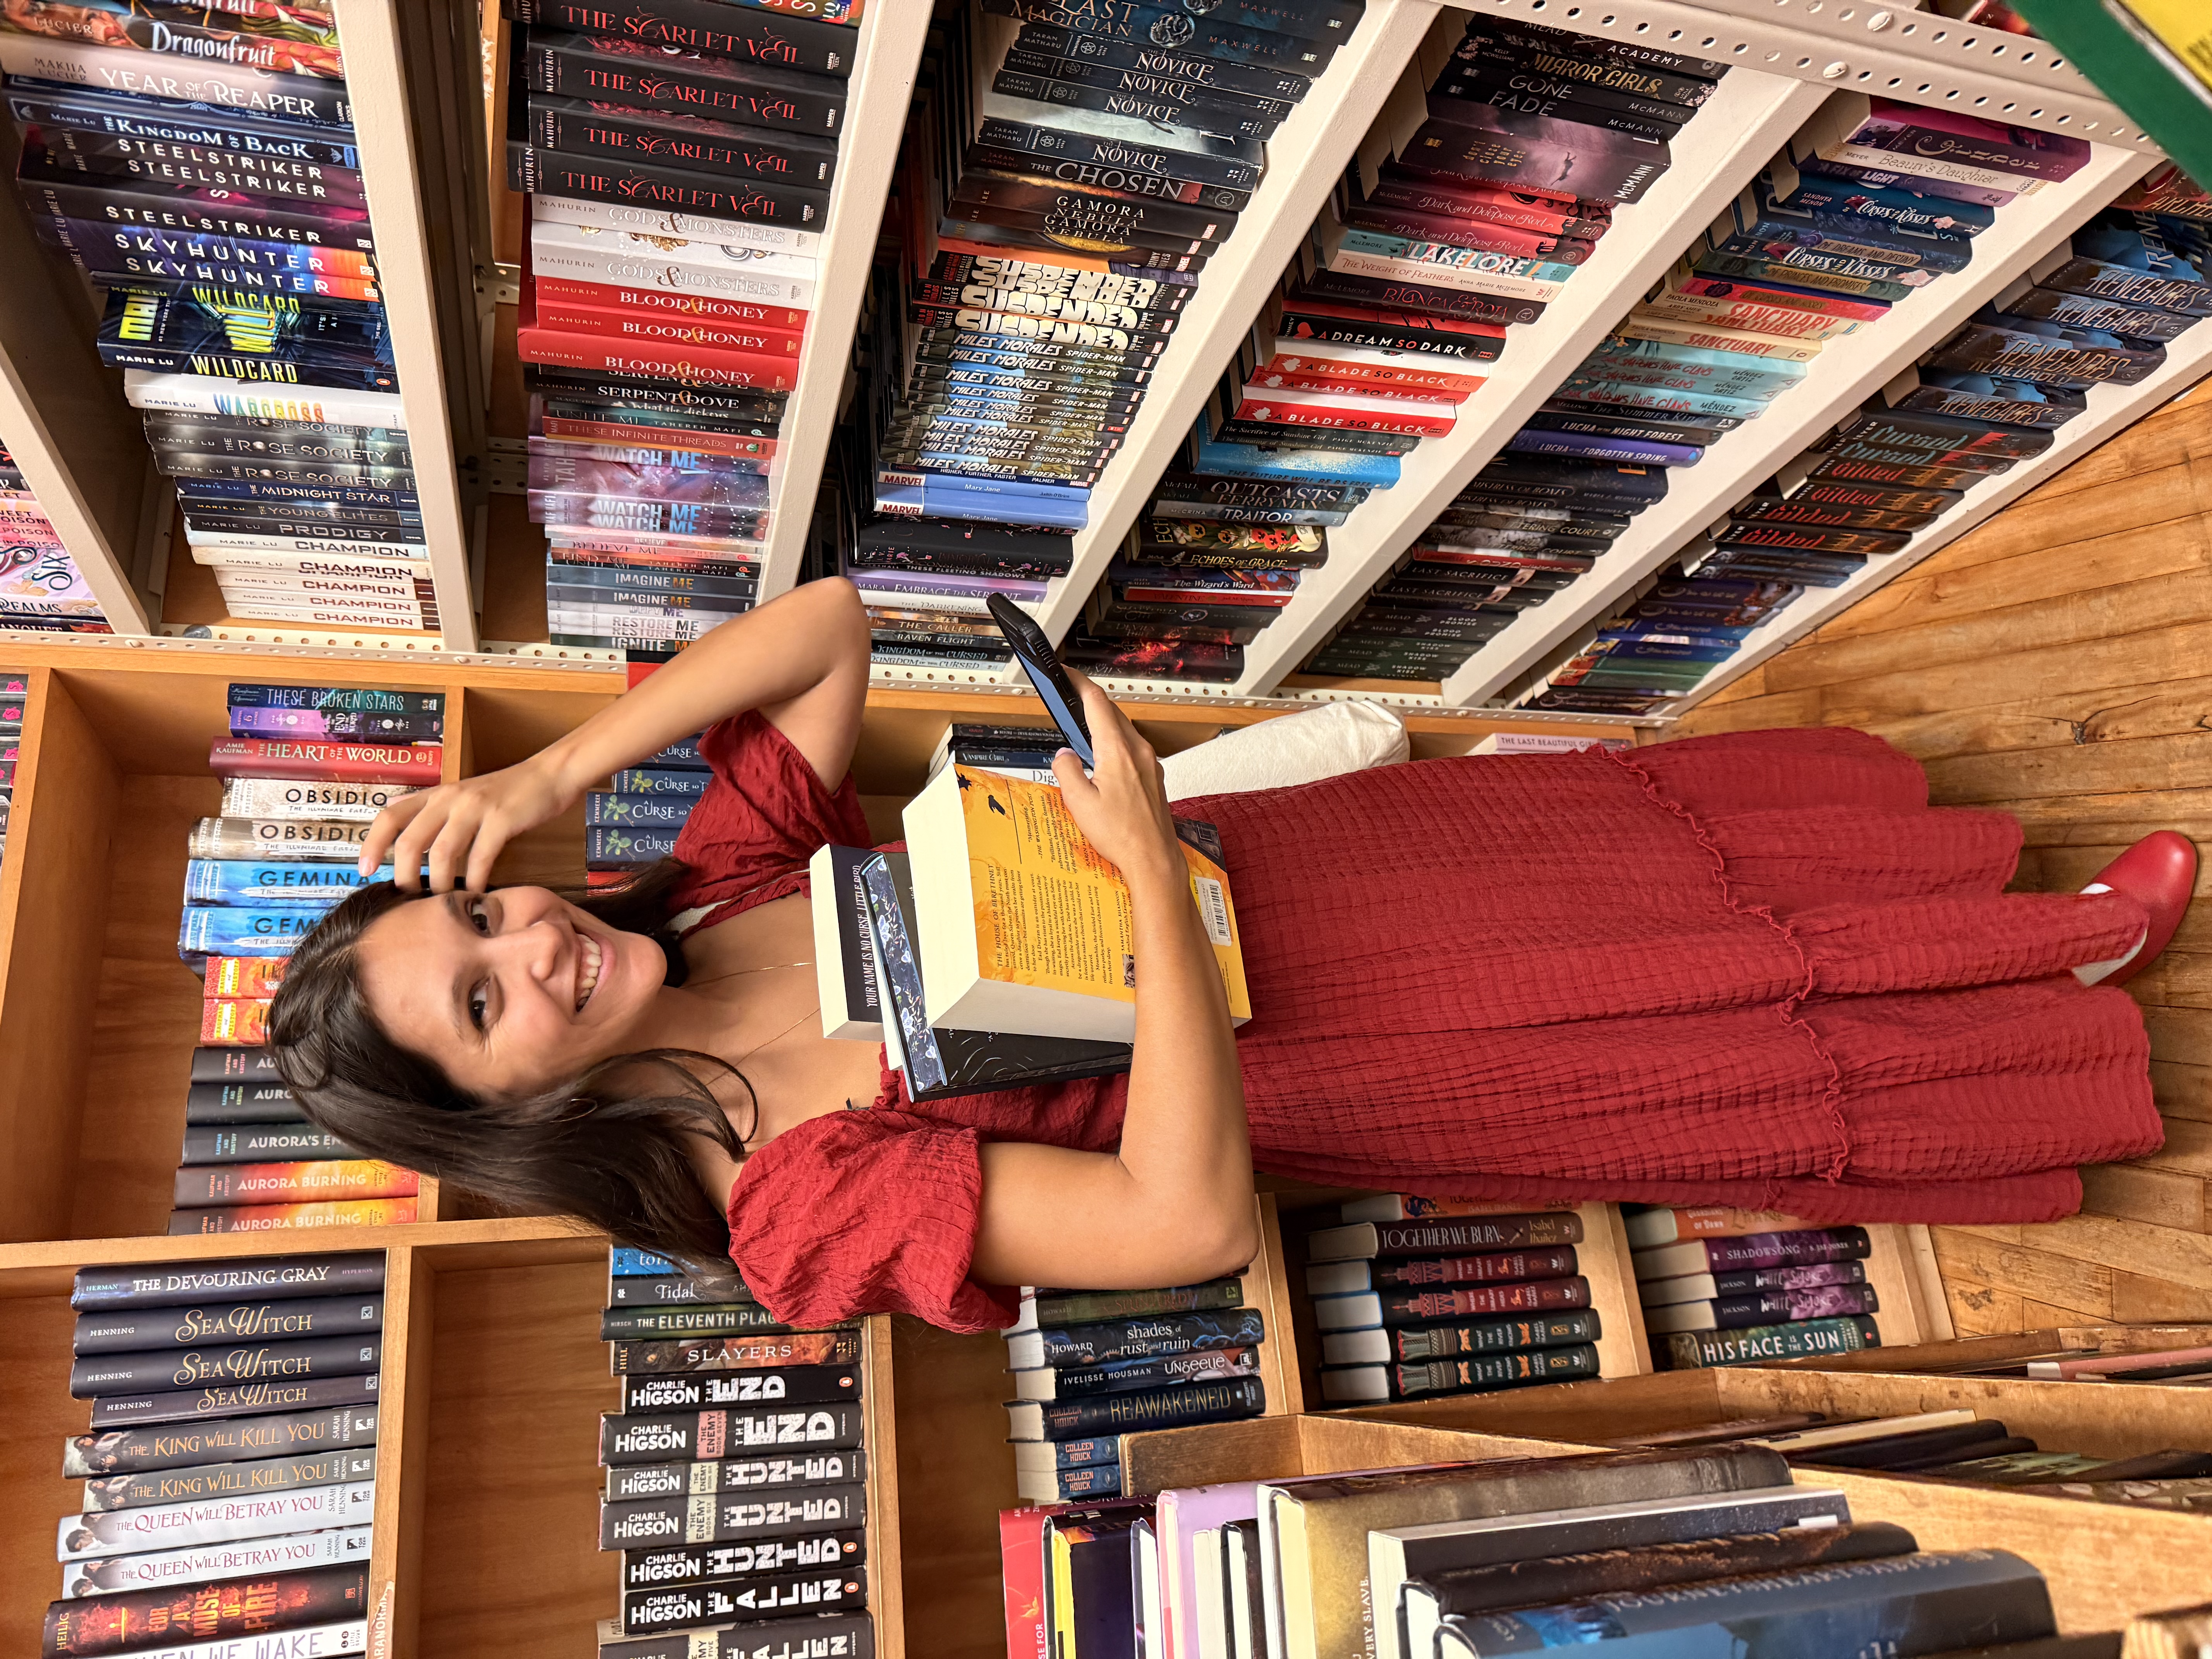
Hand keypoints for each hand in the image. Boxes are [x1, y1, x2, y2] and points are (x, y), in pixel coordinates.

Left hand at [359, 753, 574, 892]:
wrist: (549, 775)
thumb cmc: (506, 794)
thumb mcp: (464, 798)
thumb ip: (437, 815)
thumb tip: (408, 839)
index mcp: (436, 794)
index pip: (390, 816)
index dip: (373, 844)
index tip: (365, 870)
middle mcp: (449, 797)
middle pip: (411, 841)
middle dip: (405, 876)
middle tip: (408, 899)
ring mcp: (474, 807)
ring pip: (442, 852)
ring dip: (440, 883)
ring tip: (443, 900)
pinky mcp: (501, 819)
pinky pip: (480, 857)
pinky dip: (476, 879)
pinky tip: (477, 890)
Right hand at [1051, 671, 1183, 891]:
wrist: (1154, 858)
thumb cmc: (1122, 835)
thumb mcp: (1079, 802)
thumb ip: (1067, 771)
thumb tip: (1063, 756)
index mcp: (1117, 750)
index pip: (1096, 702)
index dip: (1078, 683)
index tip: (1066, 674)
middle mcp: (1138, 751)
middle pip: (1112, 712)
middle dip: (1089, 701)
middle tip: (1069, 698)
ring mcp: (1149, 763)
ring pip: (1124, 729)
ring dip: (1103, 722)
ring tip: (1084, 728)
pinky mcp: (1154, 777)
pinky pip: (1133, 748)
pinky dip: (1115, 742)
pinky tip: (1105, 757)